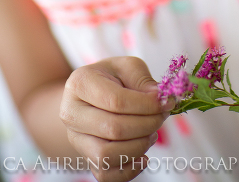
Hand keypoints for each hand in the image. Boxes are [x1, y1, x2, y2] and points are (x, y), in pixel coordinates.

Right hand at [60, 56, 173, 180]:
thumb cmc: (113, 78)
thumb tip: (160, 99)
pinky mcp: (85, 158)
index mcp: (80, 83)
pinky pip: (105, 175)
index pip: (116, 101)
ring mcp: (76, 139)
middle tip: (162, 116)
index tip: (166, 102)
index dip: (146, 105)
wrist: (95, 95)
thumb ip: (143, 80)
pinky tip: (143, 156)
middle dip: (146, 125)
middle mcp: (71, 113)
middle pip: (113, 129)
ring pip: (106, 155)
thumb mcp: (128, 67)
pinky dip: (129, 169)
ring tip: (152, 133)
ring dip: (138, 147)